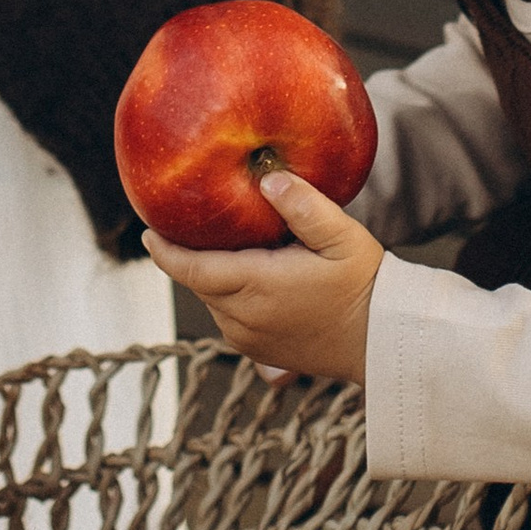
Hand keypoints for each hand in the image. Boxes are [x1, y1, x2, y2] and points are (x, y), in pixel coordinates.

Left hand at [144, 169, 381, 385]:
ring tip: (222, 243)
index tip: (148, 230)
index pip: (192, 269)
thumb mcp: (342, 236)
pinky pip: (226, 316)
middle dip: (188, 255)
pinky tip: (244, 272)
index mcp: (257, 286)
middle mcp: (244, 318)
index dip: (164, 251)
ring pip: (211, 299)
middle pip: (198, 281)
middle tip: (190, 220)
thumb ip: (303, 206)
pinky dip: (225, 293)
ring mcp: (249, 339)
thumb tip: (268, 177)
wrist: (383, 341)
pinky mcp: (259, 351)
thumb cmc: (365, 285)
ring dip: (210, 274)